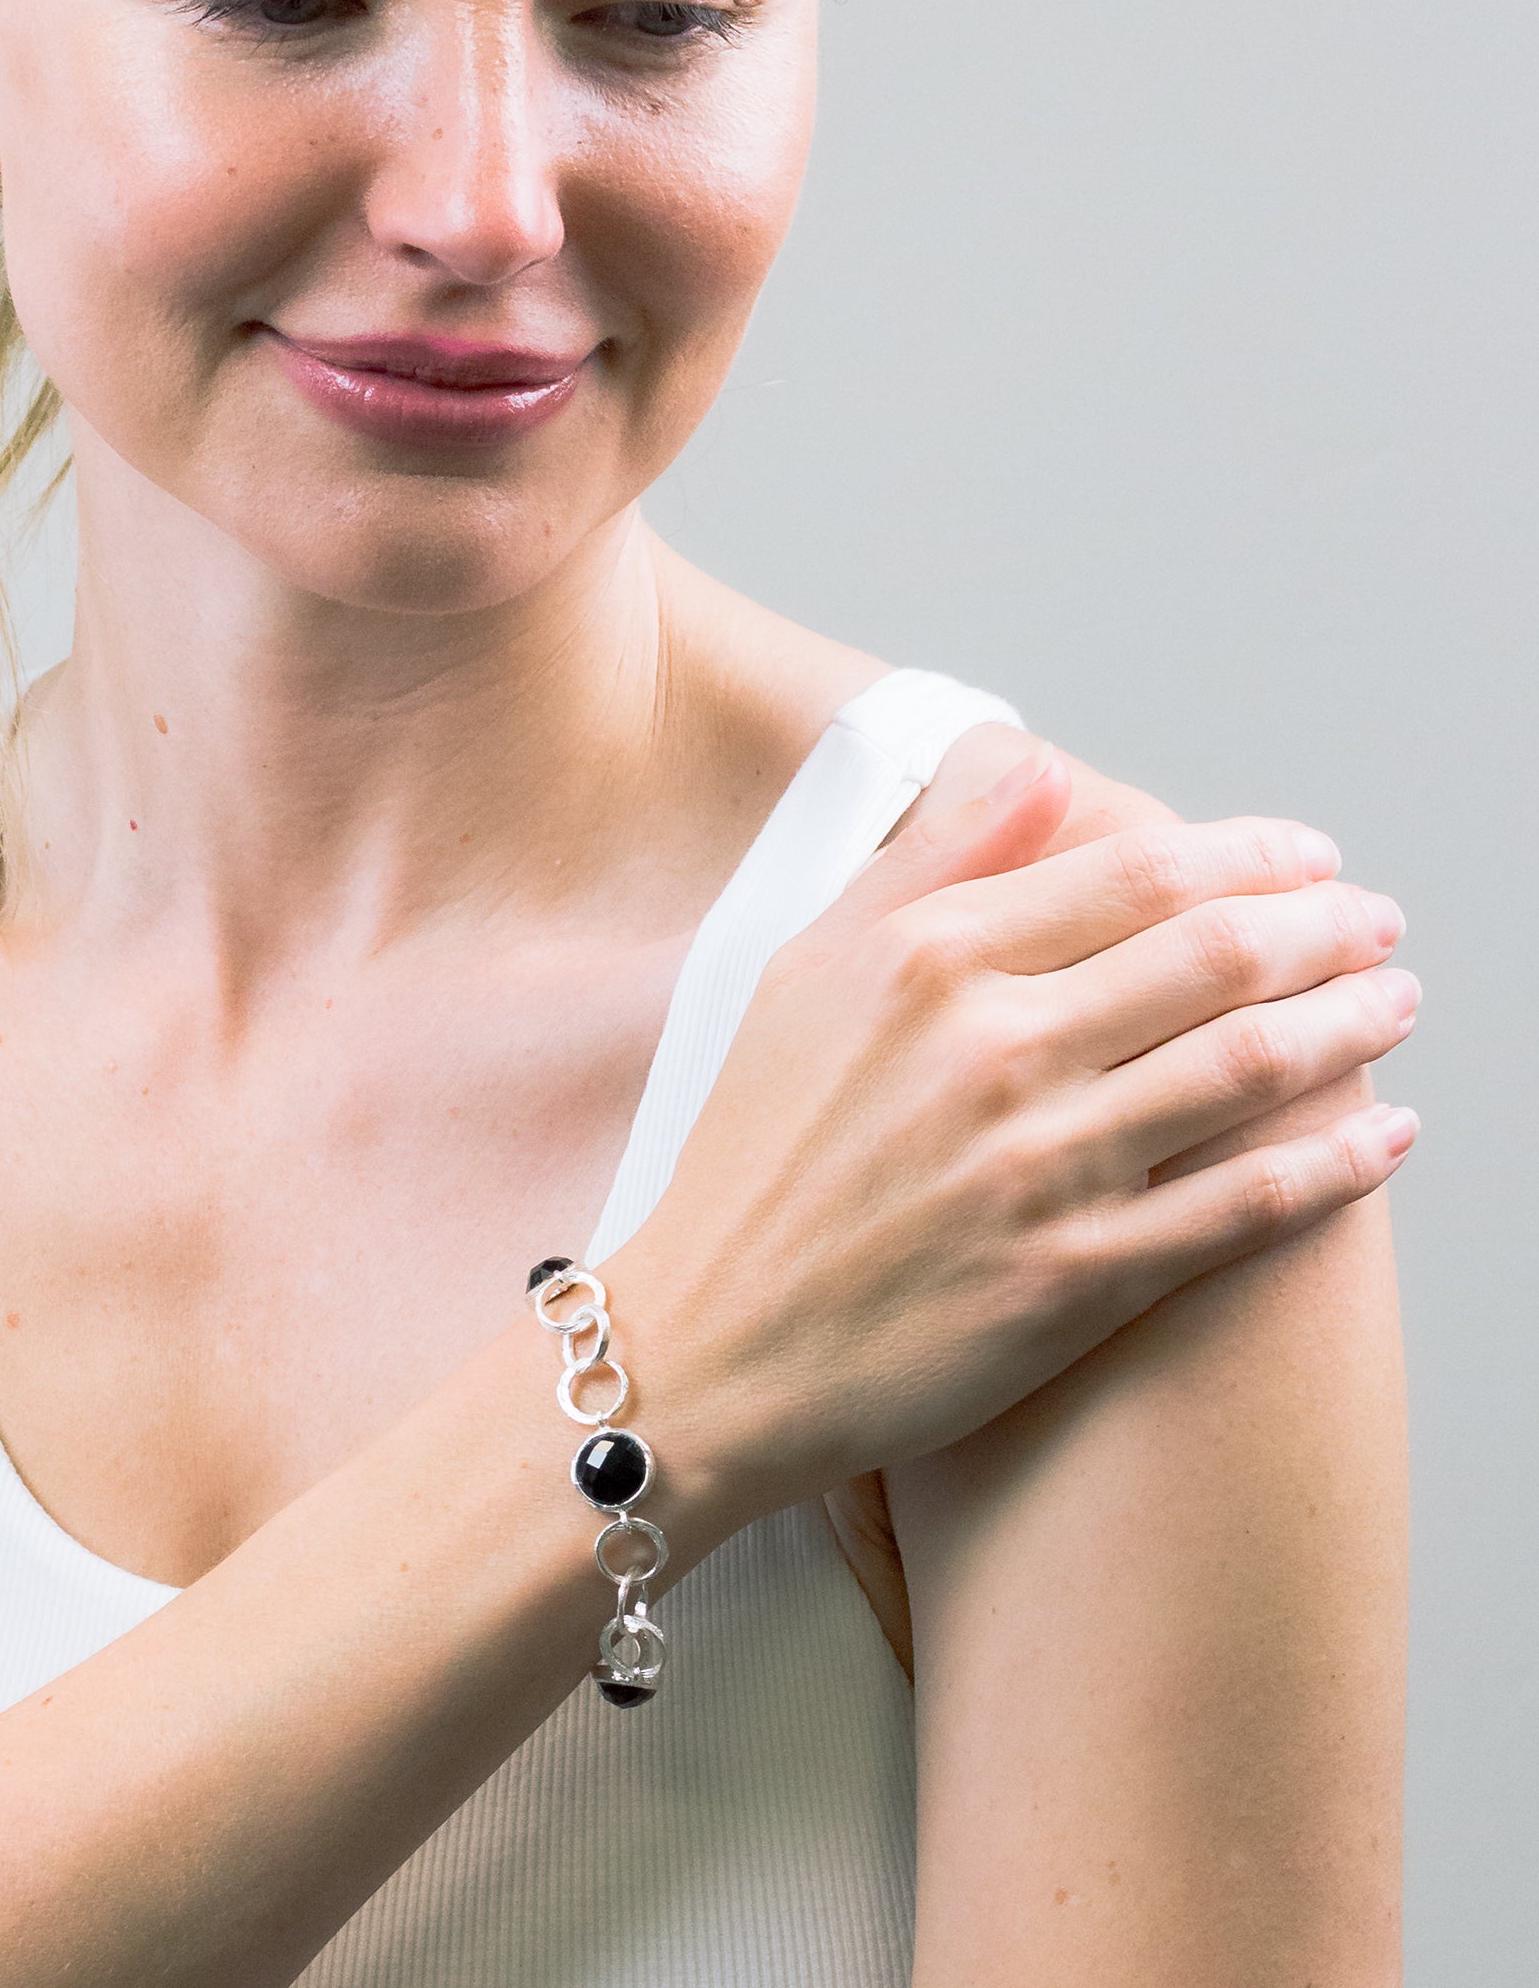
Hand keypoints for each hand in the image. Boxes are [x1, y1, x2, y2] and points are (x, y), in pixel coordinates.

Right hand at [606, 748, 1417, 1526]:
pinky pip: (1244, 1207)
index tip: (1305, 857)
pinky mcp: (1072, 1279)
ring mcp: (1038, 1168)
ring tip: (1397, 1003)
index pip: (1139, 873)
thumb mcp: (798, 972)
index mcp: (925, 959)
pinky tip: (1386, 1135)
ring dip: (1353, 1023)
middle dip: (1328, 928)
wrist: (705, 1343)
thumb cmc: (746, 1156)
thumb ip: (923, 856)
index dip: (1252, 856)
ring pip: (1249, 1067)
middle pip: (1217, 956)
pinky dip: (1337, 1162)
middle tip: (1376, 922)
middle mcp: (991, 1050)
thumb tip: (1033, 759)